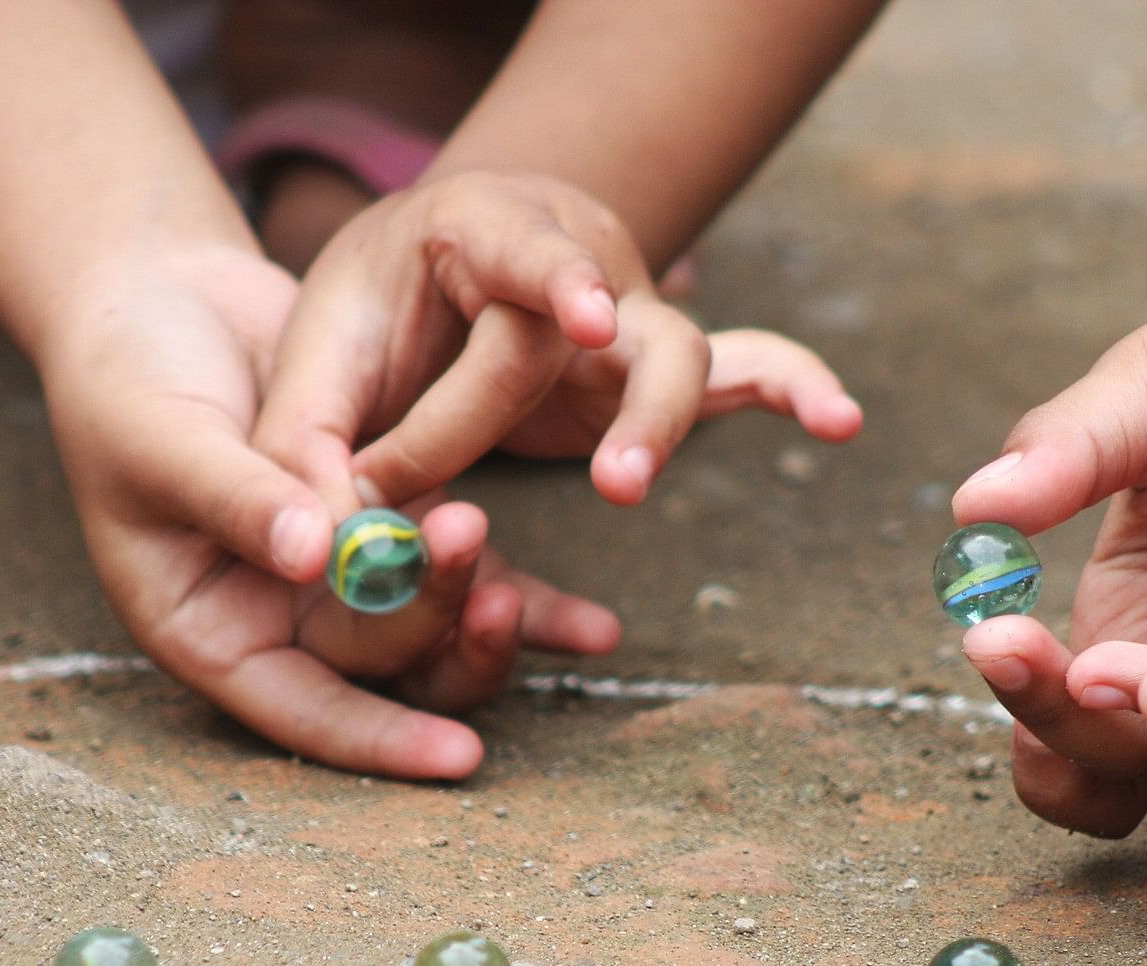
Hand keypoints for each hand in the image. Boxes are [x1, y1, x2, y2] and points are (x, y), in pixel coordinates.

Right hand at [41, 246, 617, 777]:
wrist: (160, 303)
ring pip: (433, 631)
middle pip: (381, 664)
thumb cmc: (129, 380)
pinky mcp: (394, 528)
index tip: (458, 755)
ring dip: (488, 615)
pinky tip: (593, 629)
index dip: (379, 739)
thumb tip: (314, 556)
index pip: (301, 713)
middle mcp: (283, 624)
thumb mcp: (165, 441)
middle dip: (435, 620)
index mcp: (210, 631)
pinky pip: (468, 580)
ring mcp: (343, 584)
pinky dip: (527, 598)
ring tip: (537, 597)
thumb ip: (239, 499)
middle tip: (471, 543)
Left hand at [250, 170, 860, 512]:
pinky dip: (794, 390)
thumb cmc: (361, 325)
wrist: (421, 287)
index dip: (556, 280)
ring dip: (665, 429)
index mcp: (471, 229)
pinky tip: (842, 422)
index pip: (521, 248)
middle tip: (610, 485)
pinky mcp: (653, 372)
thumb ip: (305, 452)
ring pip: (682, 355)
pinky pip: (746, 372)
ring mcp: (625, 318)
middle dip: (595, 412)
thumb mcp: (309, 375)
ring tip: (632, 493)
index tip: (589, 316)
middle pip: (612, 324)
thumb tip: (320, 555)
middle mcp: (568, 262)